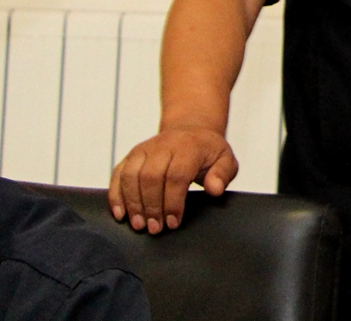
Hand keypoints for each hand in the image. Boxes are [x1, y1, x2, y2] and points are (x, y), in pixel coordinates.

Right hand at [108, 126, 238, 233]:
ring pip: (131, 176)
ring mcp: (144, 149)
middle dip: (152, 207)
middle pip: (150, 177)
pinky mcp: (131, 156)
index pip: (176, 175)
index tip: (174, 222)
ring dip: (133, 204)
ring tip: (139, 225)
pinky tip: (121, 214)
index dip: (173, 202)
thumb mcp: (225, 160)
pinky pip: (118, 175)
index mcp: (188, 146)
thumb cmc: (208, 151)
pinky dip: (116, 195)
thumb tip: (215, 189)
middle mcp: (163, 145)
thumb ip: (223, 174)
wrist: (191, 131)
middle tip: (155, 228)